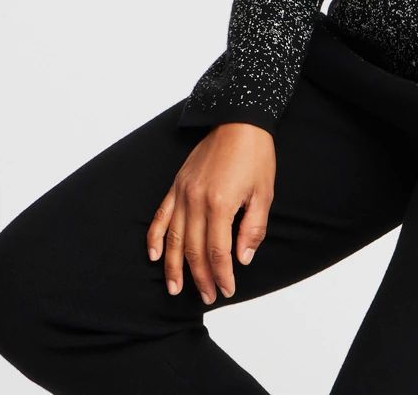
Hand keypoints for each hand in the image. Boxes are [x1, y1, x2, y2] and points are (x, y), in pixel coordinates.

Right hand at [146, 123, 275, 304]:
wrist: (239, 120)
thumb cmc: (255, 155)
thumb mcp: (264, 193)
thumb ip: (253, 229)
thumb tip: (241, 259)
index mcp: (220, 203)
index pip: (218, 251)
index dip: (222, 274)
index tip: (227, 290)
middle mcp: (196, 200)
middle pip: (194, 249)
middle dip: (201, 277)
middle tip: (208, 297)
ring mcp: (182, 192)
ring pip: (173, 238)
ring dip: (174, 267)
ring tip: (175, 288)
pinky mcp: (176, 184)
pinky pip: (161, 216)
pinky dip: (155, 238)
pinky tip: (154, 256)